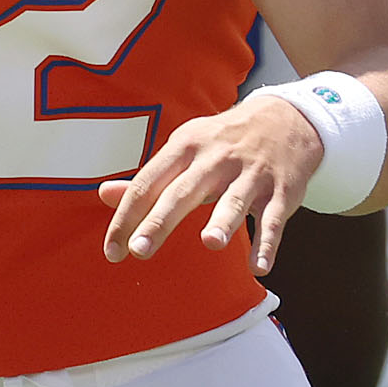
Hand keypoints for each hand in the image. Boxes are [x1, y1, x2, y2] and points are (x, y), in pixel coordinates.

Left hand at [98, 96, 323, 275]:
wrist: (284, 119)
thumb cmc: (220, 143)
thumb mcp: (182, 151)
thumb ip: (148, 179)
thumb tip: (104, 195)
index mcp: (184, 147)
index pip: (148, 183)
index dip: (127, 216)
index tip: (112, 250)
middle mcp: (215, 158)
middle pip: (182, 192)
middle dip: (159, 221)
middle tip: (138, 251)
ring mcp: (250, 174)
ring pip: (234, 200)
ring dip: (223, 222)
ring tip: (210, 243)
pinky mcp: (281, 190)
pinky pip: (273, 219)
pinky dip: (267, 243)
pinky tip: (258, 267)